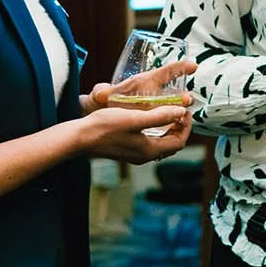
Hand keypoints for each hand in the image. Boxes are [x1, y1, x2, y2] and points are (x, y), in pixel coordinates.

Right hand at [73, 101, 193, 162]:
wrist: (79, 138)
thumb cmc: (105, 127)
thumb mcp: (135, 118)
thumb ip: (159, 116)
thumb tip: (181, 112)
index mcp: (150, 150)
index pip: (179, 141)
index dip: (186, 126)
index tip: (186, 110)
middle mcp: (144, 156)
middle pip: (171, 145)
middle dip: (179, 128)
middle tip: (181, 112)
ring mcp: (134, 155)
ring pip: (160, 145)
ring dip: (168, 130)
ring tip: (169, 114)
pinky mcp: (125, 151)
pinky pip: (149, 144)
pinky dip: (156, 133)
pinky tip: (149, 121)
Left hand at [83, 58, 198, 115]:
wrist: (100, 114)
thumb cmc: (104, 100)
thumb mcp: (102, 95)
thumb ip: (101, 92)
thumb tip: (100, 92)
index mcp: (144, 82)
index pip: (165, 72)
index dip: (180, 67)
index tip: (193, 66)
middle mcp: (153, 92)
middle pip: (174, 92)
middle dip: (183, 96)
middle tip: (188, 100)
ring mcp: (155, 106)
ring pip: (173, 107)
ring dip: (180, 110)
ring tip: (184, 117)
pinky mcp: (154, 117)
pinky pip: (168, 118)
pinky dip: (174, 122)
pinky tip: (175, 130)